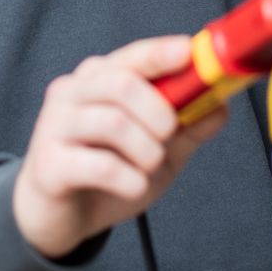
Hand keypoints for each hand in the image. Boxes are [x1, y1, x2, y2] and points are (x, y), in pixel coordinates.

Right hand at [12, 36, 227, 258]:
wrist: (59, 218)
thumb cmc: (105, 173)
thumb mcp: (157, 151)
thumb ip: (187, 127)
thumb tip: (221, 105)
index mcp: (98, 79)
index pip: (132, 57)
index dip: (161, 53)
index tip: (188, 52)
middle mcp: (71, 93)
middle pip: (123, 84)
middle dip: (160, 113)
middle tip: (169, 136)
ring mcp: (55, 126)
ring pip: (114, 123)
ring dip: (148, 151)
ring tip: (148, 167)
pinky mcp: (49, 164)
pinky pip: (102, 166)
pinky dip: (131, 180)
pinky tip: (133, 186)